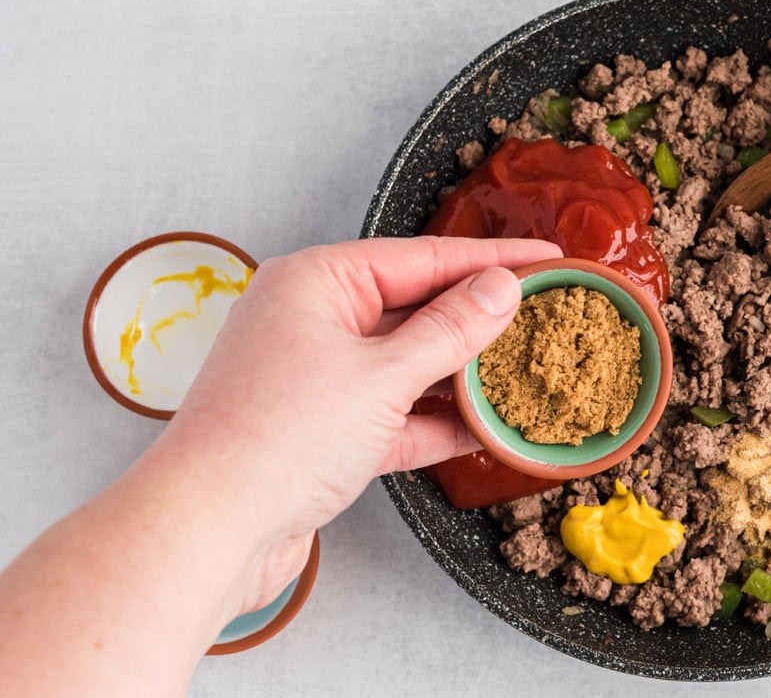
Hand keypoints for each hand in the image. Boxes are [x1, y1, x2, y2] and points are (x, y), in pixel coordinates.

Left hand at [158, 236, 561, 612]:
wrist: (205, 532)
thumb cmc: (277, 439)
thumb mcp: (382, 376)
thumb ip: (450, 331)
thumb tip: (501, 287)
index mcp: (317, 282)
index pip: (425, 257)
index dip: (493, 257)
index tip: (548, 256)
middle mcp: (313, 320)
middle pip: (418, 307)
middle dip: (481, 318)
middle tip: (548, 314)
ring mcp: (317, 377)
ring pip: (409, 364)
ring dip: (464, 375)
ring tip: (528, 372)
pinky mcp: (323, 432)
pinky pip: (394, 414)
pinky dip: (436, 421)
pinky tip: (486, 430)